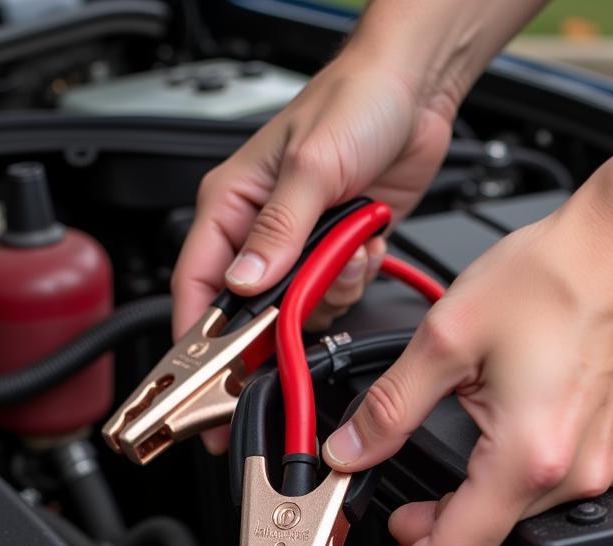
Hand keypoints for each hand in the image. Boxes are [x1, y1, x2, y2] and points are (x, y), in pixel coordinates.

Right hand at [171, 52, 455, 451]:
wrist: (415, 91)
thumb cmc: (353, 101)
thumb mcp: (312, 166)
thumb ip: (280, 231)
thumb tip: (247, 284)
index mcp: (231, 205)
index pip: (196, 287)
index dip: (197, 342)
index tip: (202, 388)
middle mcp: (260, 230)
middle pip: (251, 311)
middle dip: (282, 320)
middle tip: (303, 318)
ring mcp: (300, 244)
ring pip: (300, 309)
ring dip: (331, 292)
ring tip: (348, 250)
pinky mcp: (336, 253)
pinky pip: (338, 295)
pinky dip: (356, 278)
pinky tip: (365, 242)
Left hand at [322, 174, 612, 545]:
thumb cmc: (559, 277)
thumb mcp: (447, 339)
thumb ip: (388, 409)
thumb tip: (349, 450)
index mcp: (528, 457)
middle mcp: (572, 475)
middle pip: (483, 543)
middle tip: (384, 533)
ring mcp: (598, 466)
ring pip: (512, 521)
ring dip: (461, 519)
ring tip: (422, 503)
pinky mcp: (607, 450)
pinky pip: (541, 494)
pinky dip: (497, 497)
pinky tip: (475, 472)